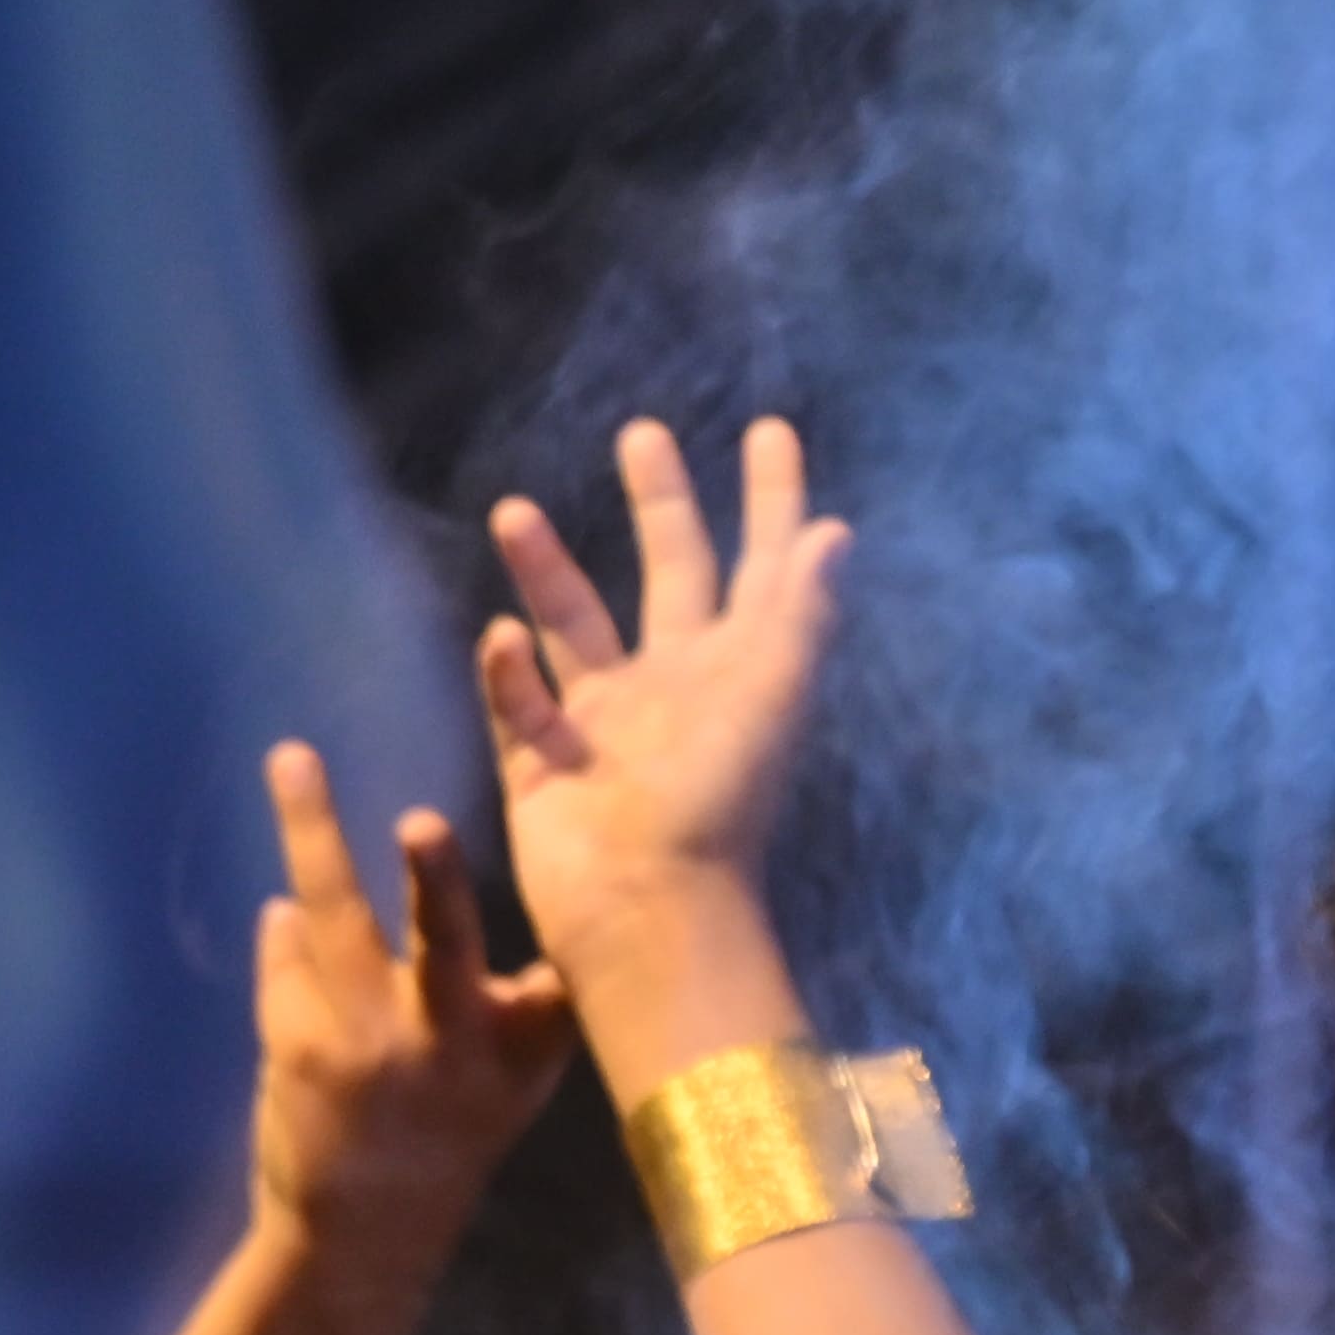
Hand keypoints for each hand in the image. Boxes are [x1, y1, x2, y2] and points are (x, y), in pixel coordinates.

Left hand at [249, 742, 576, 1264]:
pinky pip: (288, 958)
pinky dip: (286, 935)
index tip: (589, 885)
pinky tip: (286, 920)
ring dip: (314, 829)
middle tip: (422, 822)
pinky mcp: (297, 1047)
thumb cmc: (451, 1139)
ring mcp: (367, 1047)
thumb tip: (538, 926)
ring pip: (336, 917)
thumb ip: (532, 1009)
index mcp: (517, 1049)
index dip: (574, 929)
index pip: (553, 973)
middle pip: (444, 943)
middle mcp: (448, 1046)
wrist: (362, 1235)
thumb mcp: (517, 1083)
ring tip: (295, 761)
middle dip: (437, 881)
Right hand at [478, 417, 853, 982]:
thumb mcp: (773, 690)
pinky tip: (499, 637)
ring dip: (547, 570)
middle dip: (661, 506)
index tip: (771, 430)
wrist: (647, 903)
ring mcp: (607, 726)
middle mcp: (677, 687)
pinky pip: (518, 705)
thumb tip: (834, 530)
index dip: (771, 501)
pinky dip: (506, 673)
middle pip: (670, 574)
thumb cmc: (718, 795)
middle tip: (642, 433)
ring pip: (574, 628)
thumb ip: (798, 609)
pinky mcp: (544, 767)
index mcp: (740, 668)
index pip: (762, 564)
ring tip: (514, 510)